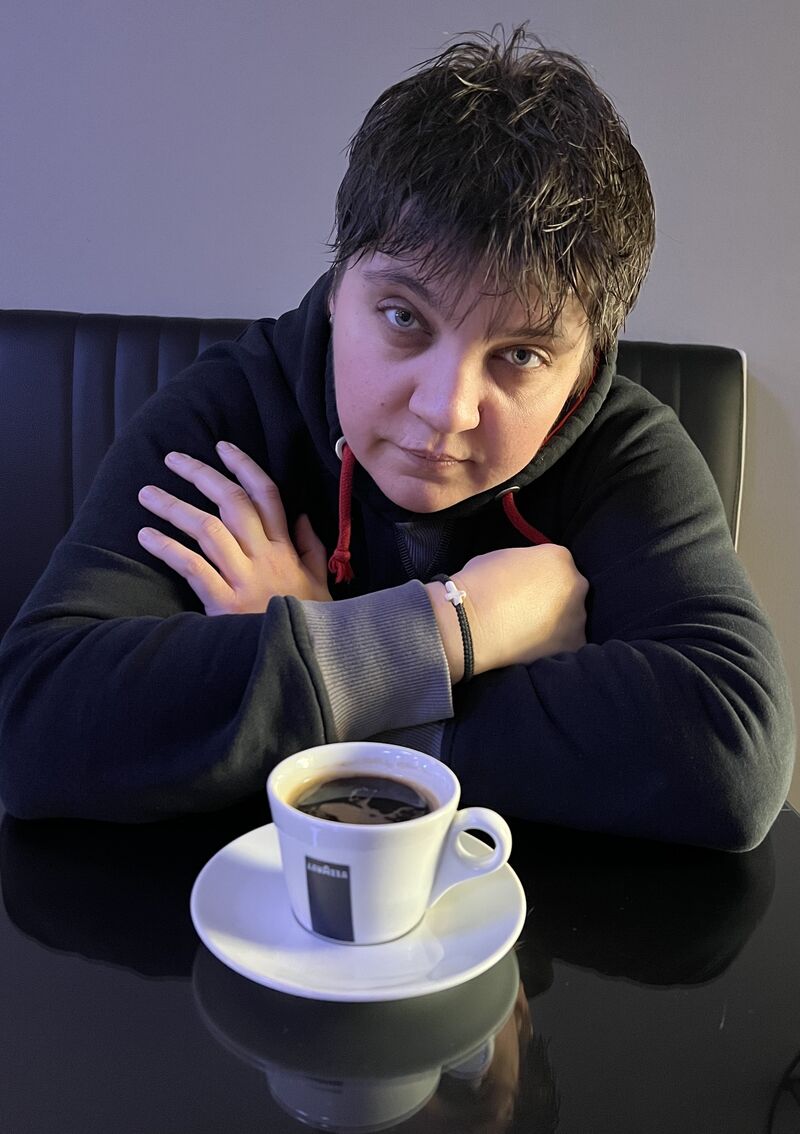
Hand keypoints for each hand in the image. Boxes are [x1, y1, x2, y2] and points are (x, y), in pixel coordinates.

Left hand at [137, 442, 330, 614]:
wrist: (302, 661)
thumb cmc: (308, 623)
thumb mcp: (319, 583)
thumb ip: (311, 547)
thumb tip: (301, 515)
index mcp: (286, 549)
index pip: (266, 495)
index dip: (244, 466)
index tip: (221, 446)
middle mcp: (265, 558)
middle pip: (232, 502)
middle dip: (200, 474)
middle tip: (172, 458)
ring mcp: (245, 580)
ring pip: (208, 529)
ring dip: (174, 507)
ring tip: (147, 493)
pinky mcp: (225, 604)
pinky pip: (192, 567)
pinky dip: (167, 548)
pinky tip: (146, 536)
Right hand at [427, 543, 586, 679]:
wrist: (468, 625)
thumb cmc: (477, 587)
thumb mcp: (502, 557)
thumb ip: (526, 564)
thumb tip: (527, 575)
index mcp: (558, 557)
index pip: (558, 564)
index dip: (541, 577)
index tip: (528, 589)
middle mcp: (576, 583)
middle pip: (570, 590)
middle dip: (555, 599)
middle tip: (529, 611)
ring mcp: (577, 616)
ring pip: (572, 618)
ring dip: (557, 624)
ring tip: (528, 632)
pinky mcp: (573, 644)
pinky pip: (568, 644)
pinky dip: (555, 646)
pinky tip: (533, 647)